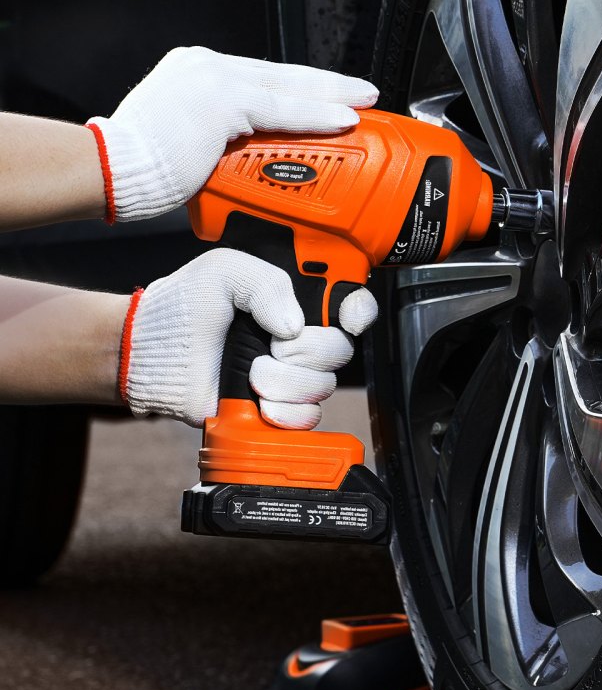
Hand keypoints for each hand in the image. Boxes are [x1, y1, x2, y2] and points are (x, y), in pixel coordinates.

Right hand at [87, 46, 377, 222]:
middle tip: (364, 92)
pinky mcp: (219, 99)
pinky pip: (280, 109)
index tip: (331, 100)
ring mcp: (213, 79)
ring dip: (331, 97)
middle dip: (328, 85)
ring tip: (364, 103)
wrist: (110, 171)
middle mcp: (206, 67)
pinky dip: (315, 115)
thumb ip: (225, 152)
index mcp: (199, 78)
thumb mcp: (192, 153)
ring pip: (288, 86)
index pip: (264, 82)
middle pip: (283, 76)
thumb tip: (256, 176)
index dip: (302, 90)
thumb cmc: (142, 171)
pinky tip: (343, 120)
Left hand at [120, 249, 377, 427]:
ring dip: (283, 382)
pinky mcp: (279, 411)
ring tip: (250, 374)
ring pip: (323, 387)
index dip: (358, 312)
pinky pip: (308, 418)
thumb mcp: (226, 271)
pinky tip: (260, 403)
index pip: (352, 305)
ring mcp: (292, 378)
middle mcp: (301, 342)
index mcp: (298, 304)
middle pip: (340, 351)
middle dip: (305, 352)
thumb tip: (294, 327)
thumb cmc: (186, 306)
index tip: (347, 318)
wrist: (155, 351)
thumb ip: (267, 284)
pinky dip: (285, 413)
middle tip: (269, 347)